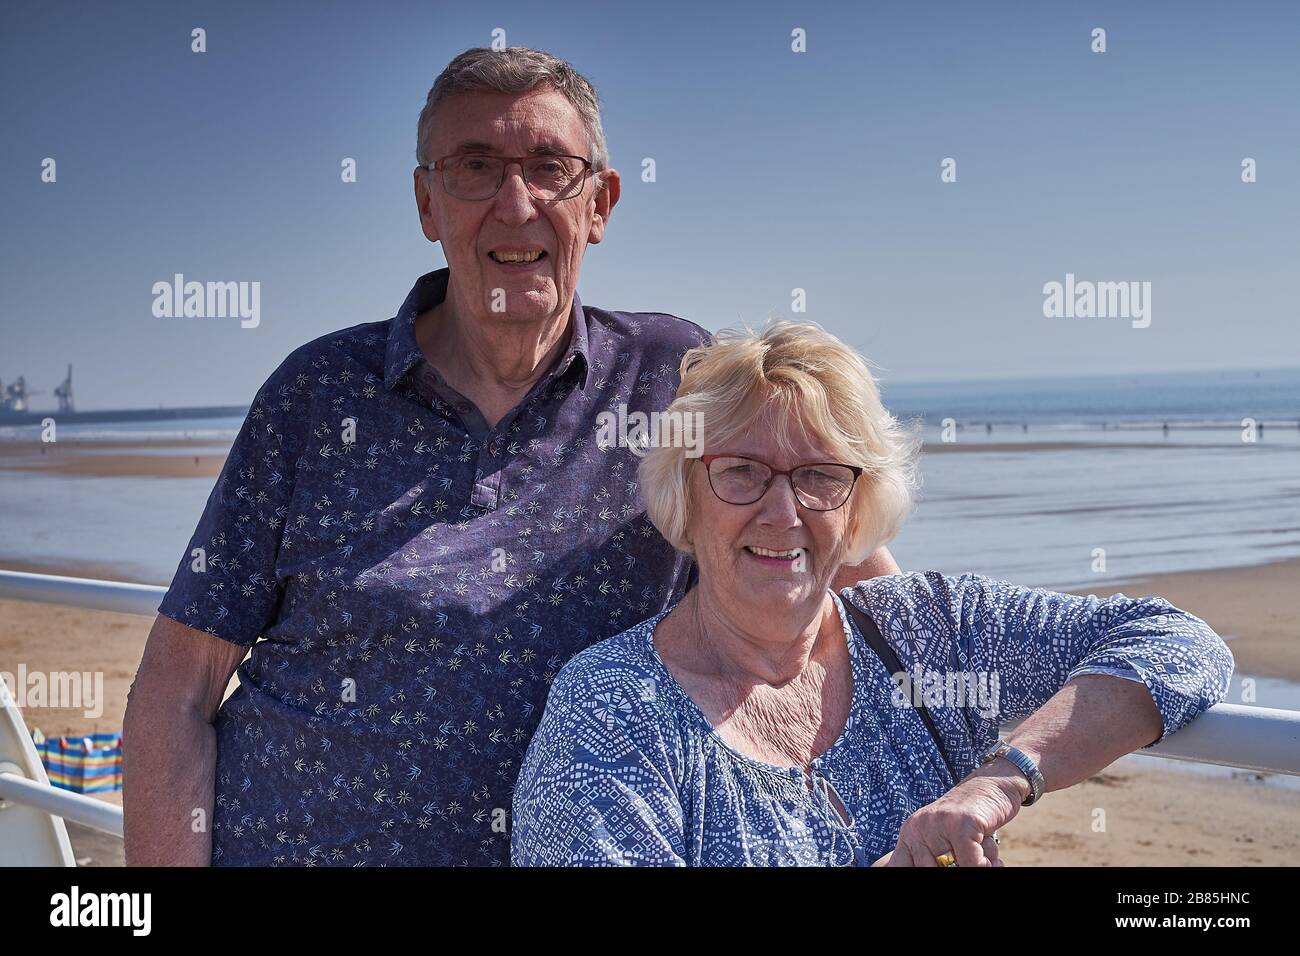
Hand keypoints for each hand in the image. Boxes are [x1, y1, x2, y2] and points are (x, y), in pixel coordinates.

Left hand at [872, 767, 1025, 866]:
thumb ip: (931, 858)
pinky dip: (985, 863)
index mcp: (909, 834)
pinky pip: (972, 863)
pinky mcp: (960, 823)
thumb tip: (936, 868)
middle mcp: (918, 828)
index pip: (898, 866)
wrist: (992, 786)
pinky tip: (989, 853)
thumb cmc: (968, 822)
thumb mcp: (942, 839)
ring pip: (954, 869)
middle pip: (929, 870)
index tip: (937, 867)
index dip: (914, 874)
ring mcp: (938, 824)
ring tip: (982, 854)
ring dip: (976, 866)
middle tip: (969, 859)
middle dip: (956, 869)